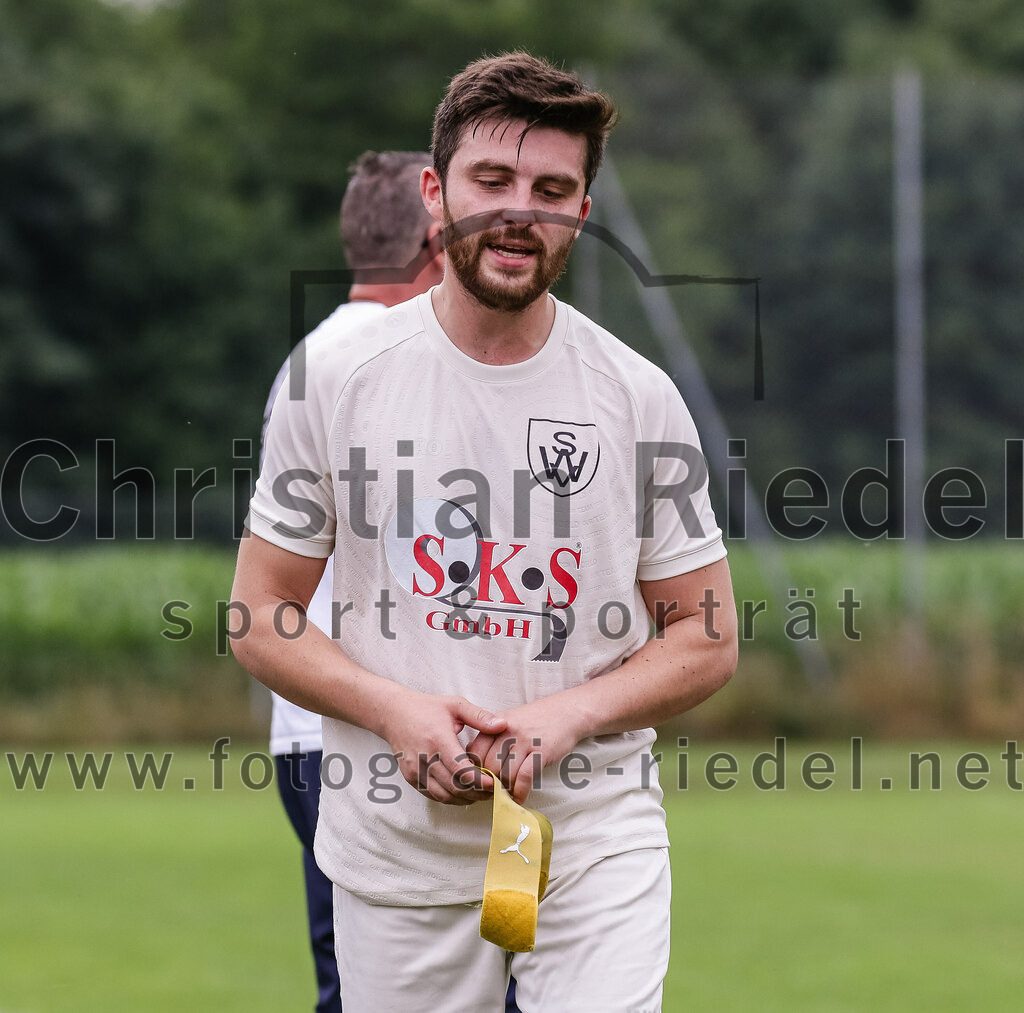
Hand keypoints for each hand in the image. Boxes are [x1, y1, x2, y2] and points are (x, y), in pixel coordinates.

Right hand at [379, 688, 506, 804]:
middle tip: (494, 792)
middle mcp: (425, 758)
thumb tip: (503, 725)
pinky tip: (463, 793)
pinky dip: (450, 798)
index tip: (495, 783)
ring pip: (444, 796)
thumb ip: (480, 717)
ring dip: (465, 799)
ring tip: (481, 794)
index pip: (461, 769)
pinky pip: (433, 795)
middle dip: (477, 793)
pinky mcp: (411, 778)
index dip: (479, 781)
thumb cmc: (427, 708)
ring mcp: (416, 770)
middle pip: (454, 787)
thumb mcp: (455, 705)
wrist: (394, 714)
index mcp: (438, 739)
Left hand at [465, 695, 584, 804]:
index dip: (476, 771)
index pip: (475, 753)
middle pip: (489, 766)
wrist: (566, 711)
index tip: (482, 781)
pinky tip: (520, 797)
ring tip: (509, 793)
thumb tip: (473, 761)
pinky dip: (520, 792)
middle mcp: (507, 731)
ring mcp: (524, 741)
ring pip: (506, 774)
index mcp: (495, 724)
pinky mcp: (541, 751)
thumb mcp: (508, 722)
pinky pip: (524, 777)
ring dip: (507, 789)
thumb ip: (490, 739)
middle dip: (491, 783)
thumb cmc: (536, 720)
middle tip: (496, 791)